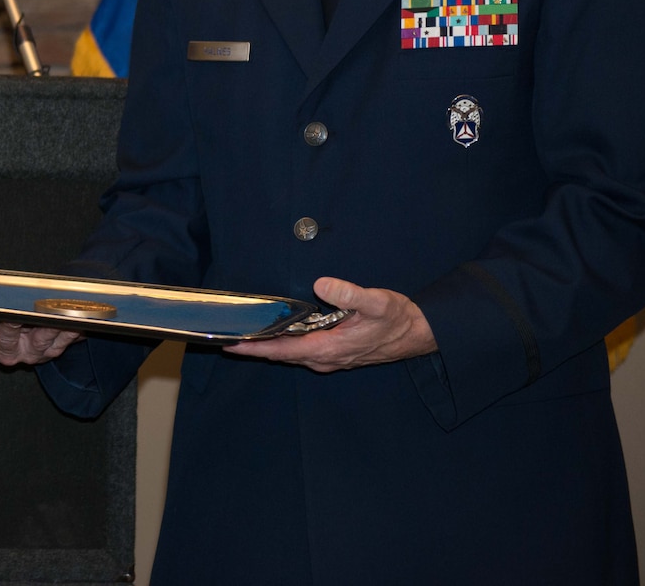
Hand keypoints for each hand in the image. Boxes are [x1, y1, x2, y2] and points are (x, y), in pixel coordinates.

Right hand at [0, 317, 80, 365]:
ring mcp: (29, 354)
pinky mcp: (50, 353)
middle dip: (11, 323)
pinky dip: (68, 330)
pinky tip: (75, 320)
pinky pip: (61, 342)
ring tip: (53, 313)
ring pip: (39, 340)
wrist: (26, 340)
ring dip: (48, 326)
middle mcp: (4, 352)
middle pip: (7, 336)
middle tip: (14, 312)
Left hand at [224, 277, 434, 371]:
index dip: (256, 347)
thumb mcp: (377, 301)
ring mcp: (330, 359)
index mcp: (330, 348)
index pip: (283, 350)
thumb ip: (349, 293)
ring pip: (290, 354)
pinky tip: (274, 333)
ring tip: (242, 334)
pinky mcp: (334, 355)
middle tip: (226, 336)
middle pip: (281, 354)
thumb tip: (320, 285)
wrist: (418, 334)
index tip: (231, 344)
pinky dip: (283, 345)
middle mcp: (326, 358)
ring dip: (267, 346)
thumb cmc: (397, 318)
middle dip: (254, 347)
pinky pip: (301, 352)